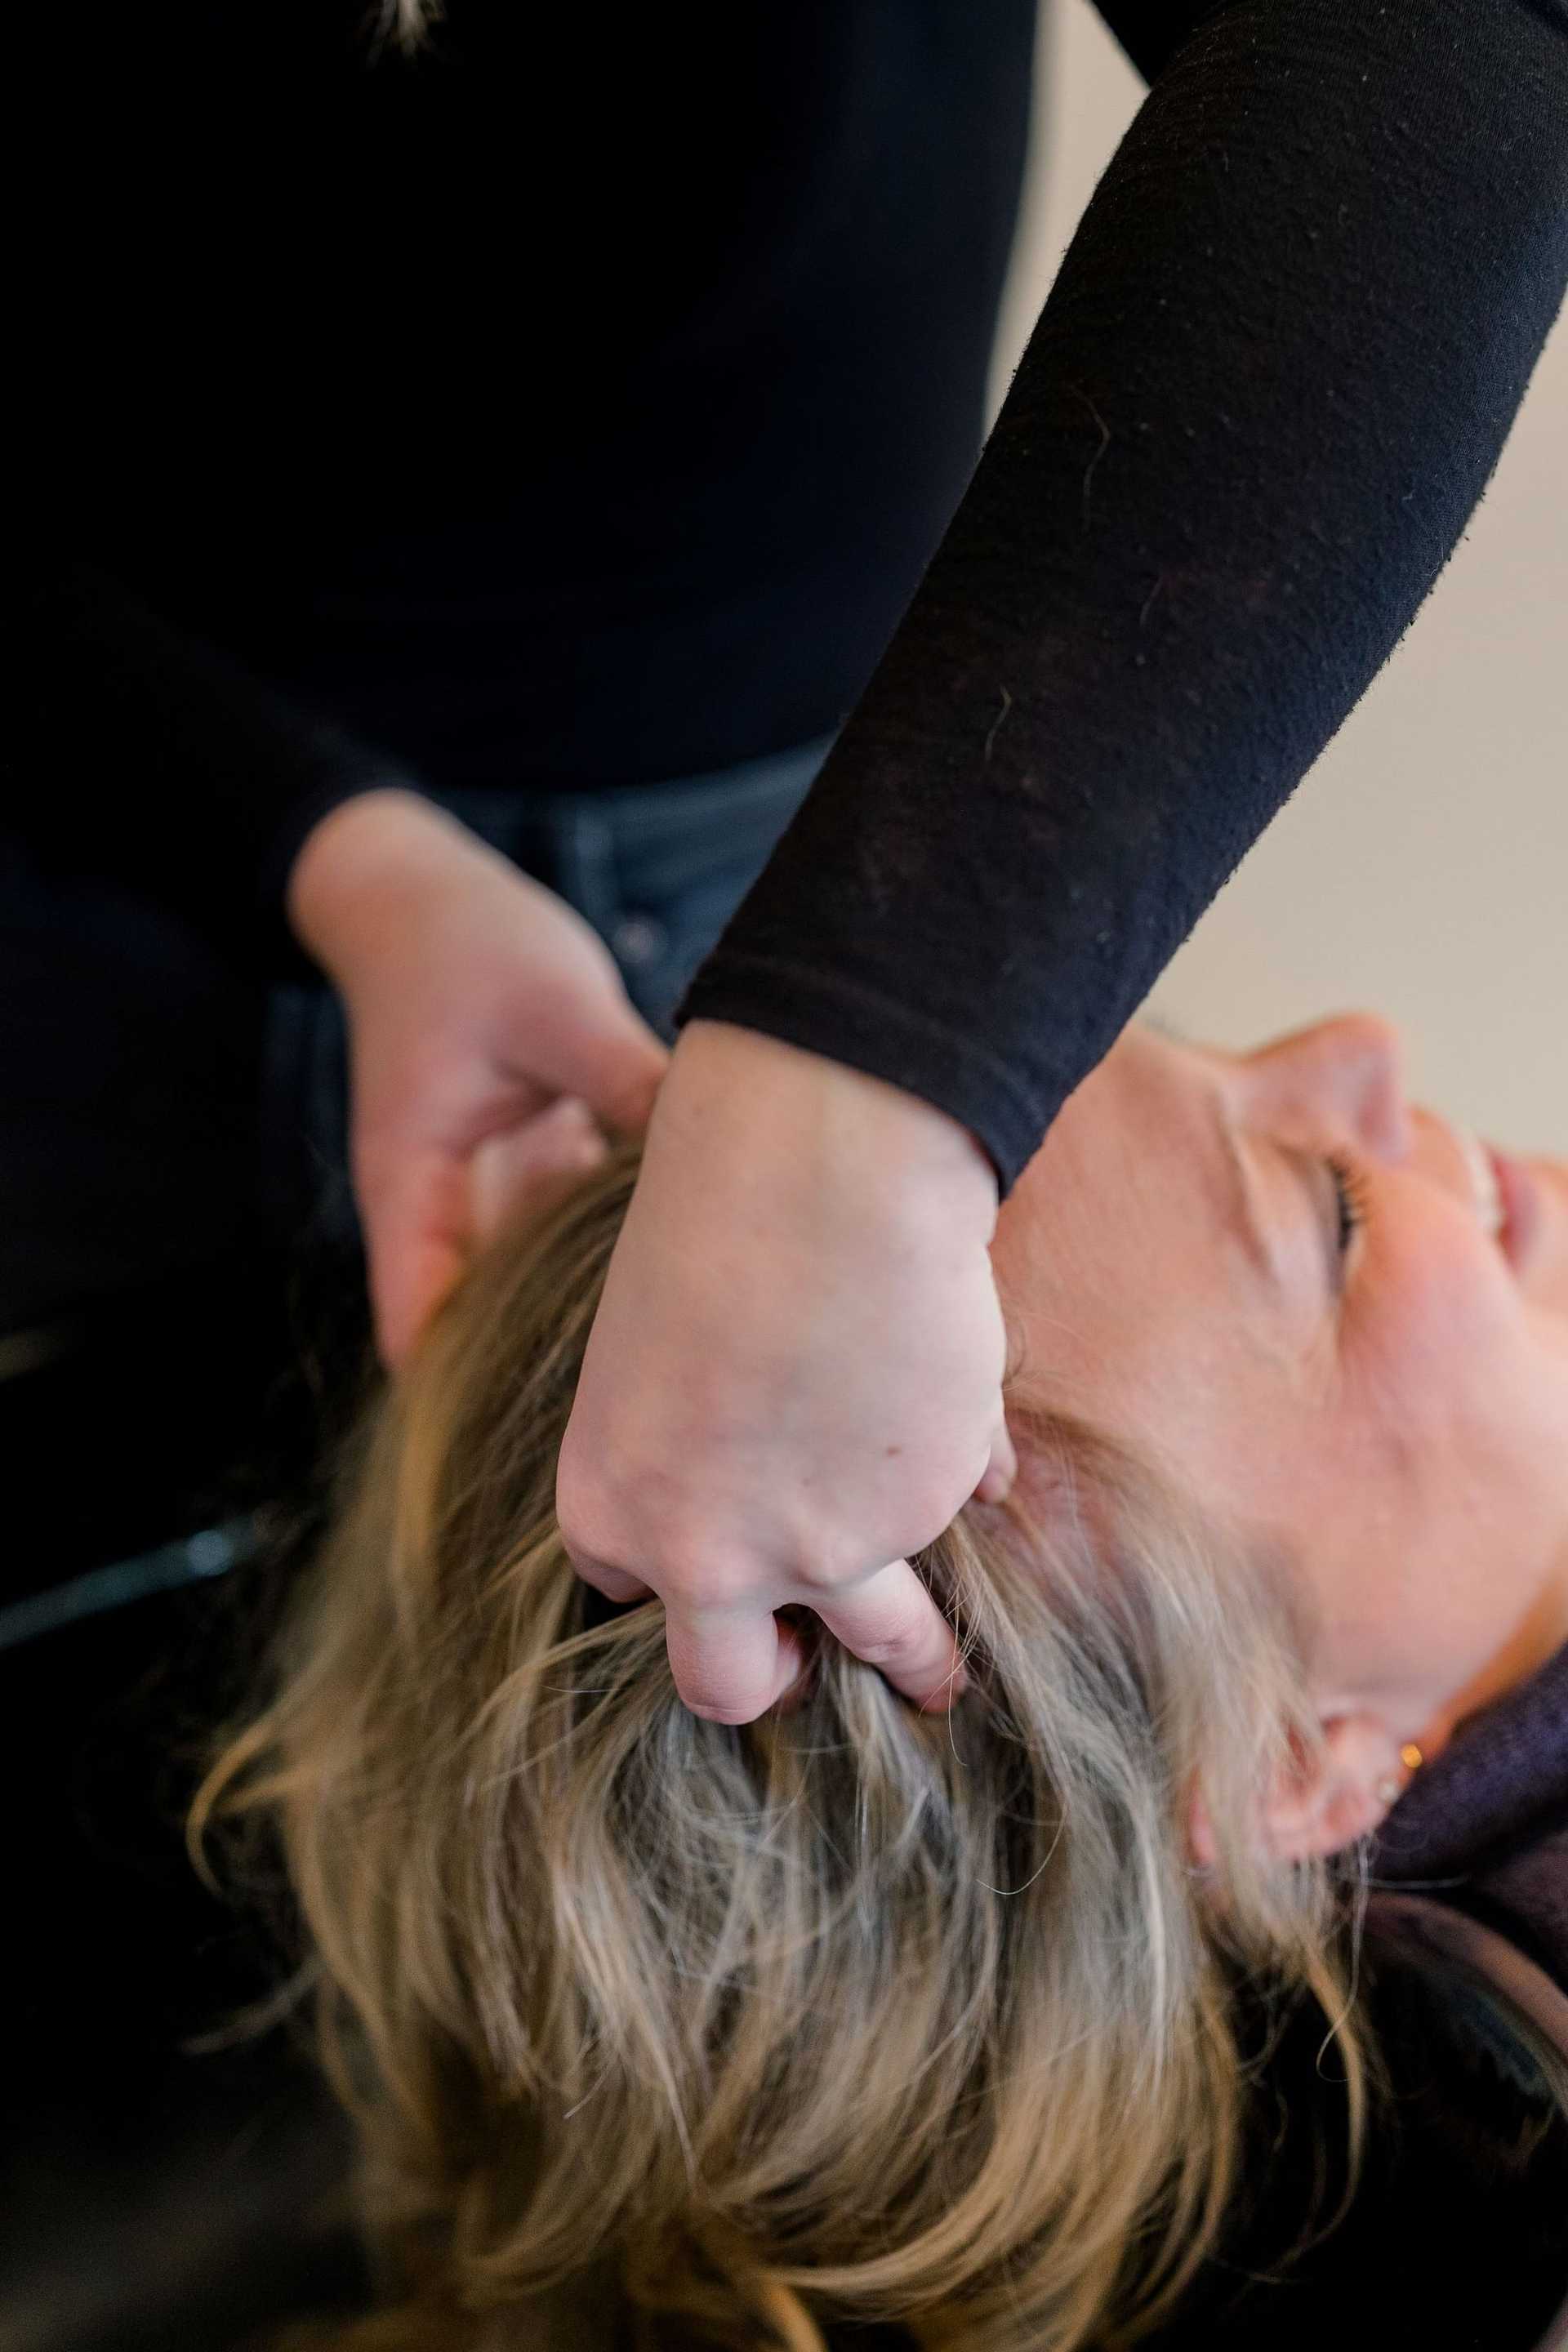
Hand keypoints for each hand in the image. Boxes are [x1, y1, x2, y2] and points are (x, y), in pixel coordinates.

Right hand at [286, 788, 670, 1362]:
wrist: (415, 892)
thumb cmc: (461, 944)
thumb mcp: (553, 1005)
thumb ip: (627, 1080)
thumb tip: (723, 1148)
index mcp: (413, 1191)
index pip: (423, 1330)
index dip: (473, 1397)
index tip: (565, 1437)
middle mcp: (446, 1211)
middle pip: (488, 1330)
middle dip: (558, 1379)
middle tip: (666, 1419)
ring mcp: (491, 1193)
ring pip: (542, 1286)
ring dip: (600, 1318)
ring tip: (700, 1362)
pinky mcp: (533, 1164)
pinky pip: (577, 1230)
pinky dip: (625, 1249)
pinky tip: (706, 1268)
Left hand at [555, 1017, 1017, 1722]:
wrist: (819, 1173)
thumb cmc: (714, 1216)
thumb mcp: (650, 1343)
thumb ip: (695, 1432)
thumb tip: (776, 1463)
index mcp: (613, 1507)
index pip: (629, 1587)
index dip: (670, 1567)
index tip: (704, 1561)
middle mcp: (708, 1558)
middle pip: (728, 1682)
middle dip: (770, 1679)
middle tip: (803, 1665)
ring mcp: (825, 1550)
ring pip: (886, 1645)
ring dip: (915, 1663)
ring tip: (935, 1680)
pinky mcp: (927, 1508)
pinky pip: (962, 1505)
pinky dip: (966, 1477)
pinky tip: (977, 1451)